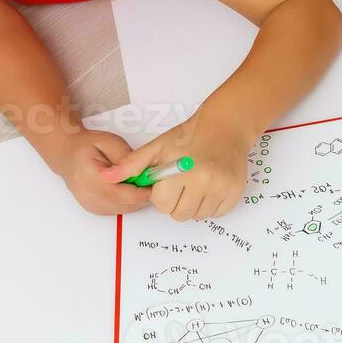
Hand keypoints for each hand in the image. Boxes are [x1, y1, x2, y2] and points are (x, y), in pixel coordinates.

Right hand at [52, 128, 152, 215]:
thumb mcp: (110, 143)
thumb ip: (126, 159)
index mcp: (88, 176)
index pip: (120, 193)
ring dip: (135, 200)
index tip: (154, 182)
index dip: (141, 191)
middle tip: (152, 181)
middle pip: (122, 204)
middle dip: (141, 195)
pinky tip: (130, 189)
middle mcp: (86, 194)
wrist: (68, 154)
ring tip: (141, 182)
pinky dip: (127, 202)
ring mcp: (89, 204)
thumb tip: (143, 172)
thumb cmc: (87, 146)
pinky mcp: (93, 209)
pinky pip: (117, 210)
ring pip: (122, 209)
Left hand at [101, 112, 252, 221]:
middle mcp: (204, 181)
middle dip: (177, 202)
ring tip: (196, 183)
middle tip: (183, 182)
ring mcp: (222, 187)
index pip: (162, 205)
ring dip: (194, 204)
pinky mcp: (235, 192)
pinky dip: (211, 205)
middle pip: (179, 214)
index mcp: (181, 170)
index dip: (162, 194)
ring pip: (198, 216)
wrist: (225, 126)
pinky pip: (217, 213)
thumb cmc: (189, 136)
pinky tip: (210, 186)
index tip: (168, 181)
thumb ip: (131, 164)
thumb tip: (106, 177)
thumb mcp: (157, 147)